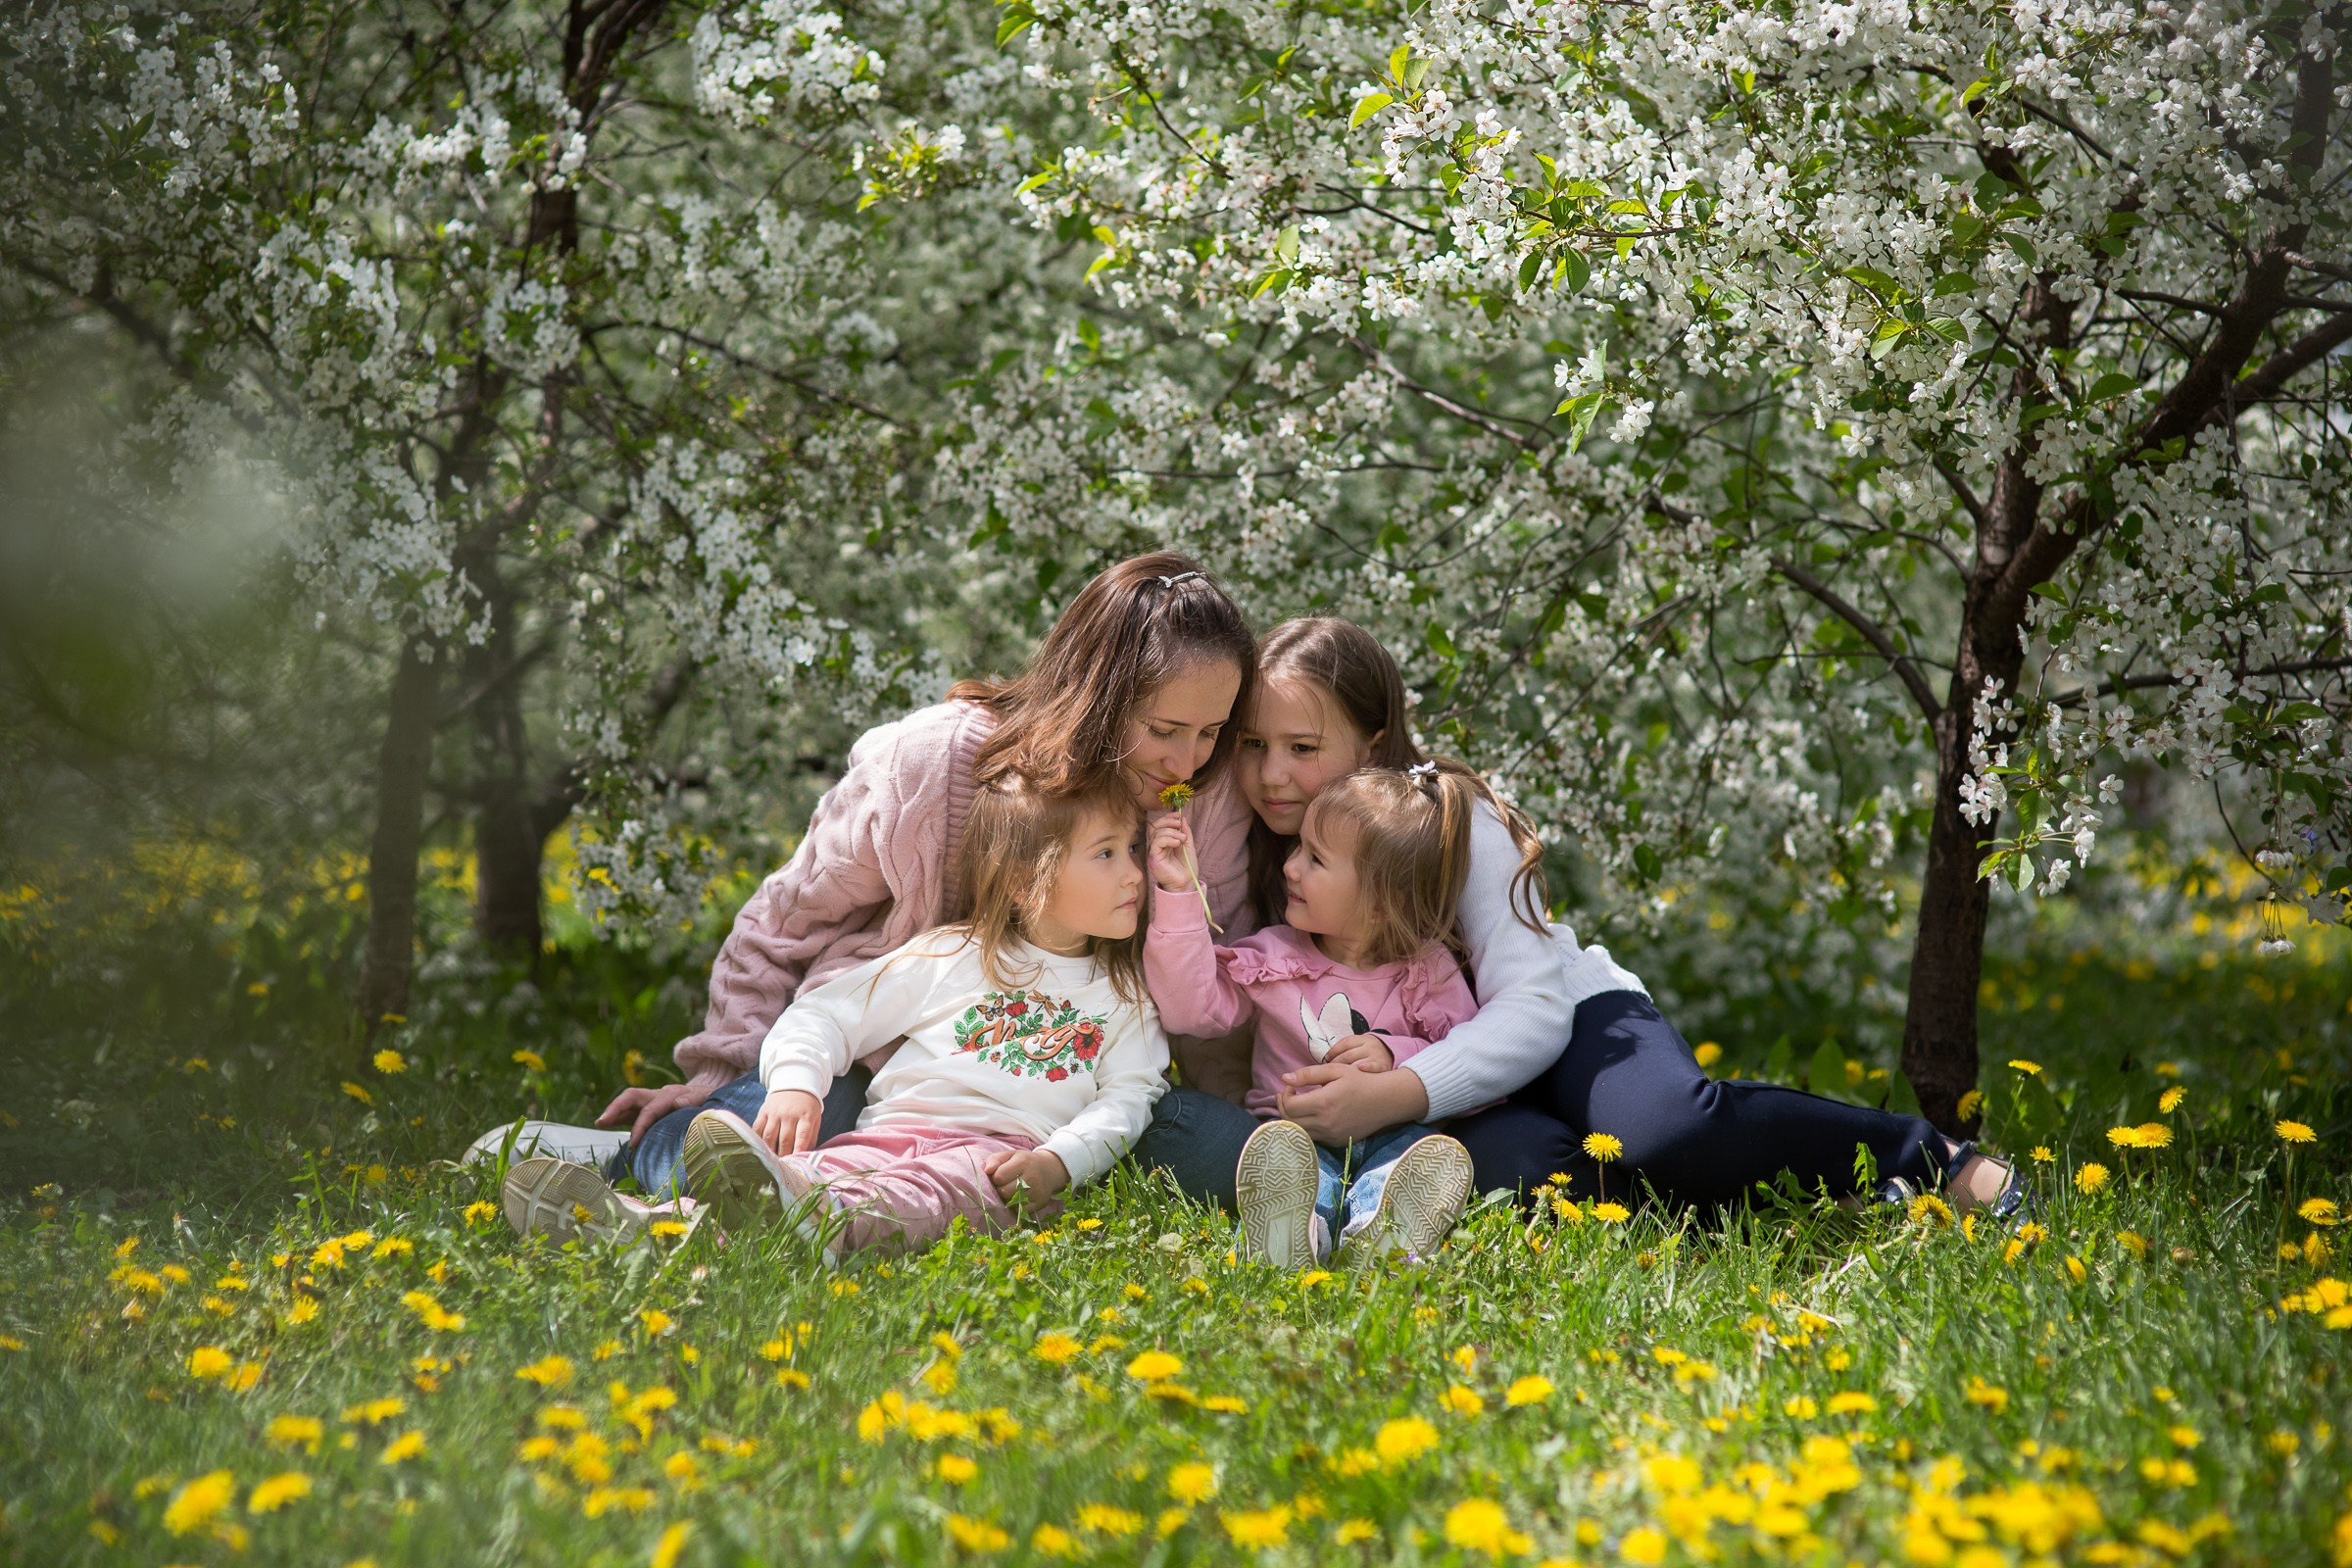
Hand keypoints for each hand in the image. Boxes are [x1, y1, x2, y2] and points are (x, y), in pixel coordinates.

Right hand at [597, 1079, 719, 1143]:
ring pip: (628, 1103)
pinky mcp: (648, 1110)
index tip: (634, 1143)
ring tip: (599, 1122)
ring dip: (613, 1111)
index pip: (651, 1108)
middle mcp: (659, 1095)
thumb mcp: (708, 1102)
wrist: (712, 1099)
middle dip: (616, 1107)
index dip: (641, 1125)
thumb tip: (678, 1102)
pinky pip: (629, 1111)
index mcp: (673, 1094)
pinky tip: (605, 1123)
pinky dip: (617, 1116)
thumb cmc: (711, 1105)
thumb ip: (695, 1102)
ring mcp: (652, 1102)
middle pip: (633, 1096)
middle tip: (602, 1121)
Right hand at [752, 1088, 823, 1155]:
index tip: (795, 1161)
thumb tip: (806, 1157)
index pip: (802, 1135)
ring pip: (770, 1136)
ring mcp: (775, 1112)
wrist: (794, 1084)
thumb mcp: (815, 1118)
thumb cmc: (807, 1107)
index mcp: (806, 1116)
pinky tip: (761, 1148)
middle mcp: (789, 1114)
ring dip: (770, 1151)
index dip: (798, 1150)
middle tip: (783, 1166)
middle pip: (785, 1139)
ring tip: (772, 1161)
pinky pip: (758, 1128)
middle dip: (784, 1155)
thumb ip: (811, 1137)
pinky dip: (758, 1140)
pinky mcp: (764, 1111)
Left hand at [984, 1147, 1069, 1208]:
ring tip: (1012, 1190)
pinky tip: (1019, 1197)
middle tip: (1006, 1184)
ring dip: (1007, 1198)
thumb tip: (987, 1171)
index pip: (999, 1176)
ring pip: (1011, 1202)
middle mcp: (1032, 1177)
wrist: (1049, 1170)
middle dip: (1001, 1188)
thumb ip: (995, 1159)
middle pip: (1004, 1191)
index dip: (996, 1177)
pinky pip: (1019, 1210)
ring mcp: (1037, 1192)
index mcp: (1023, 1162)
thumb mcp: (1010, 1155)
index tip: (1000, 1175)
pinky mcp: (1040, 1203)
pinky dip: (1016, 1206)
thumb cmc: (1024, 1162)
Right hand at [1147, 815, 1196, 893]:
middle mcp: (1156, 847)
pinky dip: (1167, 839)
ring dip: (1171, 832)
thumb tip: (1183, 818)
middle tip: (1179, 824)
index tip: (1178, 815)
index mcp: (1163, 843)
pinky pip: (1156, 843)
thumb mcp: (1188, 846)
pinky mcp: (1153, 858)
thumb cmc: (1187, 868)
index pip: (1159, 826)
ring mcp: (1153, 853)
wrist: (1187, 884)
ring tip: (1183, 839)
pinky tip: (1176, 843)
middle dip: (1167, 821)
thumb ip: (1185, 833)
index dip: (1167, 818)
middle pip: (1154, 827)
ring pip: (1156, 833)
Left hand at [1276, 1060, 1429, 1143]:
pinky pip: (1314, 1138)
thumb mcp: (1336, 1070)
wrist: (1386, 1100)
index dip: (1284, 1095)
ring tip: (1297, 1105)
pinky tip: (1312, 1114)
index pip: (1289, 1107)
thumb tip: (1285, 1078)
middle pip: (1290, 1123)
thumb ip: (1308, 1074)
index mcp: (1323, 1103)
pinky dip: (1307, 1127)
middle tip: (1287, 1095)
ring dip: (1293, 1119)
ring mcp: (1332, 1136)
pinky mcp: (1338, 1142)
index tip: (1291, 1086)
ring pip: (1300, 1133)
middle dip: (1283, 1108)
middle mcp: (1326, 1123)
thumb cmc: (1361, 1080)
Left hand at [1325, 1033, 1393, 1072]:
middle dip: (1336, 1066)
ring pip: (1356, 1064)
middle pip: (1348, 1055)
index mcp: (1363, 1039)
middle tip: (1328, 1075)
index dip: (1333, 1052)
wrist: (1393, 1058)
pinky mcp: (1384, 1067)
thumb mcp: (1360, 1046)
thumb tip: (1325, 1061)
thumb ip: (1345, 1050)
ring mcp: (1377, 1057)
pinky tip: (1357, 1074)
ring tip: (1337, 1081)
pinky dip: (1364, 1069)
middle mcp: (1370, 1047)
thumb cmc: (1369, 1054)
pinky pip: (1372, 1068)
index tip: (1326, 1061)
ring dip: (1344, 1073)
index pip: (1344, 1044)